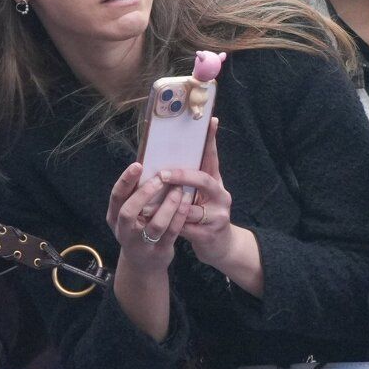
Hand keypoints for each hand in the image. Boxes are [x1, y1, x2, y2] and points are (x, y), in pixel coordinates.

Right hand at [105, 162, 190, 340]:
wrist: (143, 264)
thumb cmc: (138, 229)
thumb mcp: (130, 215)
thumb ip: (135, 196)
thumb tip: (149, 163)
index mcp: (114, 217)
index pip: (116, 196)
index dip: (126, 180)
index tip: (138, 165)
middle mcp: (124, 231)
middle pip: (129, 211)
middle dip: (145, 193)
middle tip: (161, 178)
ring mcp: (141, 244)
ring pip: (156, 224)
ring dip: (169, 204)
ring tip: (179, 189)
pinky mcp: (159, 251)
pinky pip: (172, 232)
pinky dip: (180, 216)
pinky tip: (187, 202)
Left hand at [159, 120, 262, 293]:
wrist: (220, 247)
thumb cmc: (204, 215)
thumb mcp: (201, 196)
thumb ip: (189, 180)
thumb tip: (164, 161)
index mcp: (216, 183)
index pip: (212, 158)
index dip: (211, 140)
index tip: (210, 121)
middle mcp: (221, 196)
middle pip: (203, 180)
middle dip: (182, 176)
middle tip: (163, 174)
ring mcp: (217, 215)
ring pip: (190, 207)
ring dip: (168, 205)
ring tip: (147, 204)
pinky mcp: (210, 234)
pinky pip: (185, 227)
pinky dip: (169, 225)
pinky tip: (156, 224)